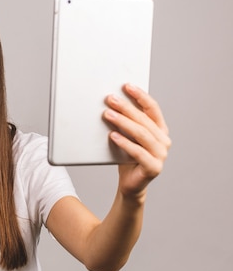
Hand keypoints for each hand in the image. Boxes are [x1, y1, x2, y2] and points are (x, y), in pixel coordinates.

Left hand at [103, 84, 170, 198]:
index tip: (126, 86)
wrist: (130, 184)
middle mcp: (164, 141)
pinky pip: (138, 152)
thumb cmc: (126, 157)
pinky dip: (125, 143)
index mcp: (160, 130)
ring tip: (107, 114)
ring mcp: (161, 155)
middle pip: (144, 120)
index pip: (152, 109)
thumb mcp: (126, 136)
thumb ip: (125, 122)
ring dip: (123, 122)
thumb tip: (110, 103)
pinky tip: (112, 136)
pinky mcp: (154, 168)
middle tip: (110, 99)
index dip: (140, 96)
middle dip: (126, 108)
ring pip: (142, 134)